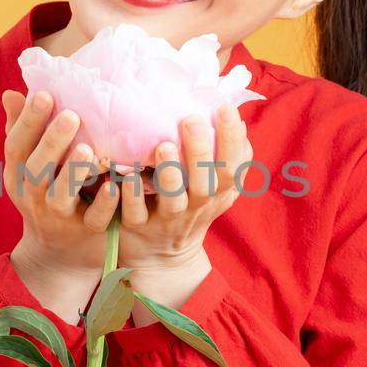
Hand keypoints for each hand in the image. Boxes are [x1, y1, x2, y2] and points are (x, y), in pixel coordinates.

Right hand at [1, 89, 119, 321]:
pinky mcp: (85, 232)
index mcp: (18, 174)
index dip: (27, 122)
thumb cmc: (47, 193)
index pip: (16, 146)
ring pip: (61, 195)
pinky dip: (102, 204)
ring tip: (89, 149)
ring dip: (74, 172)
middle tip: (71, 115)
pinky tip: (113, 186)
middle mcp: (33, 196)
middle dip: (52, 142)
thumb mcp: (29, 166)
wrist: (59, 252)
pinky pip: (93, 219)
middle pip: (36, 169)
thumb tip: (12, 93)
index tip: (44, 94)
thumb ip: (23, 131)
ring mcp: (57, 216)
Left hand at [114, 103, 252, 311]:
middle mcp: (195, 208)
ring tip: (163, 145)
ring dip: (169, 174)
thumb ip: (231, 159)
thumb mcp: (217, 190)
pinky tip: (128, 175)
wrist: (162, 258)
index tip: (224, 108)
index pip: (232, 168)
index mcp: (216, 194)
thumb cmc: (191, 209)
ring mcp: (166, 220)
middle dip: (200, 152)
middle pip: (205, 184)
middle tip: (191, 119)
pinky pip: (135, 213)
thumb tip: (239, 120)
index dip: (231, 140)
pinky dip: (133, 195)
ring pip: (172, 201)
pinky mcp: (138, 228)